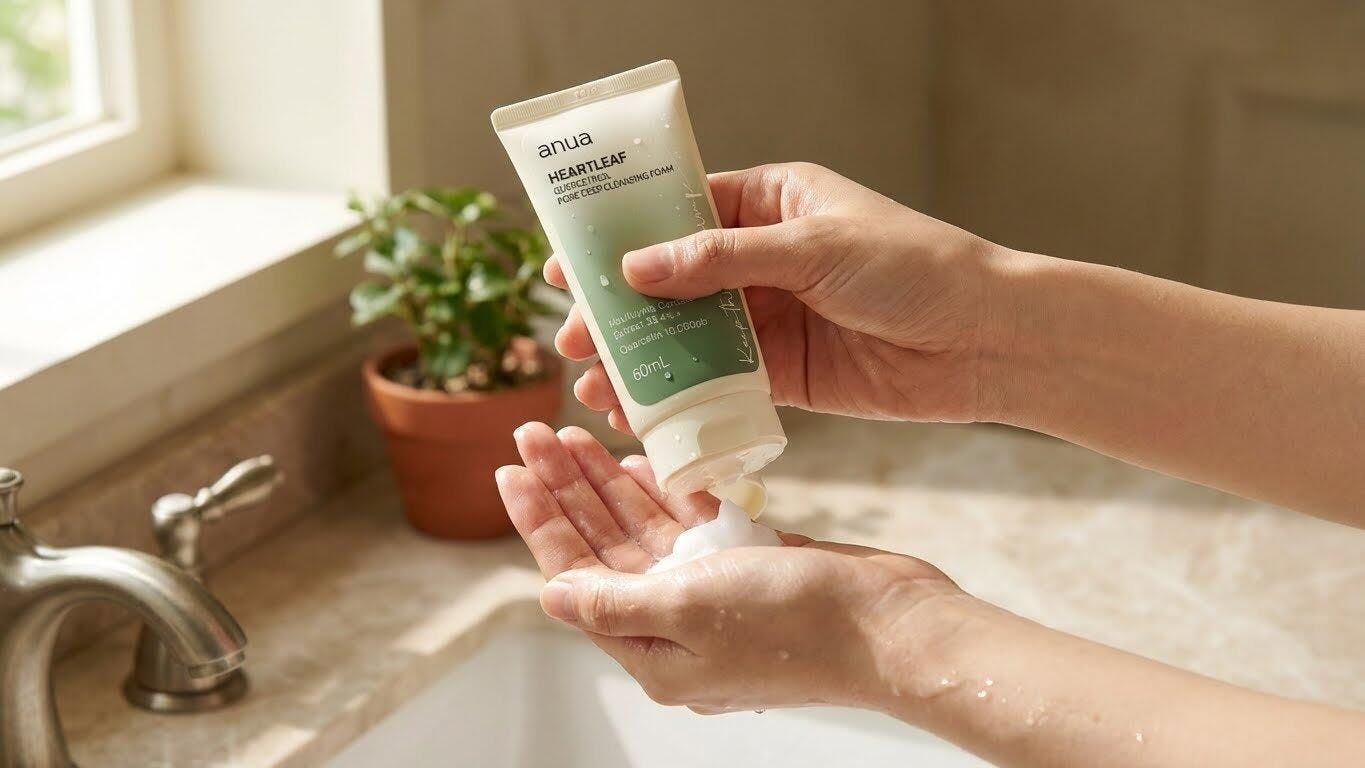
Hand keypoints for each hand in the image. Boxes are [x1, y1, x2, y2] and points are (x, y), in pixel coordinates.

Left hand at [494, 422, 966, 712]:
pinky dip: (663, 491)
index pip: (574, 577)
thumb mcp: (689, 610)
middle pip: (603, 548)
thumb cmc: (795, 624)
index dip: (540, 521)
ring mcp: (714, 595)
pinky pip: (690, 524)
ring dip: (608, 484)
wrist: (890, 623)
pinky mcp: (748, 564)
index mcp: (653, 650)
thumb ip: (614, 601)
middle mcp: (676, 625)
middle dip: (567, 490)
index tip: (510, 469)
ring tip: (574, 435)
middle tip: (533, 432)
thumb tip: (549, 594)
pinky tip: (635, 458)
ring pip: (643, 531)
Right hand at [547, 162, 1005, 431]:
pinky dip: (680, 396)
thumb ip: (723, 260)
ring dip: (641, 360)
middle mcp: (763, 259)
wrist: (986, 341)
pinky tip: (642, 413)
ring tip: (594, 387)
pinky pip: (719, 382)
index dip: (621, 238)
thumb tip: (637, 269)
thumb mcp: (813, 248)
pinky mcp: (785, 374)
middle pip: (672, 282)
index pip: (679, 212)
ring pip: (688, 337)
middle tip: (572, 341)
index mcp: (771, 204)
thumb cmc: (914, 268)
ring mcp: (772, 318)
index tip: (571, 266)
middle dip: (620, 312)